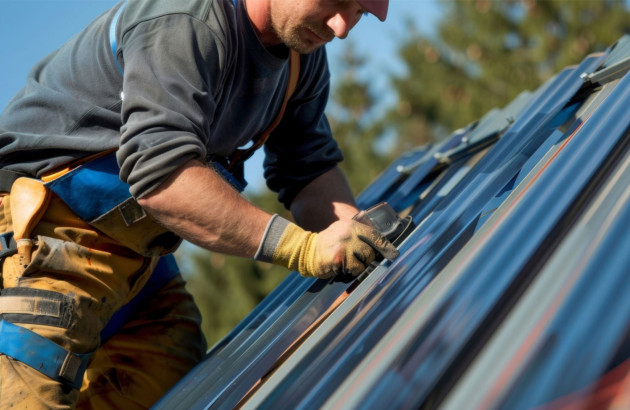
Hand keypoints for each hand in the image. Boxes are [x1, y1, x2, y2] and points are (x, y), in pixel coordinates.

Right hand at [271, 219, 398, 278]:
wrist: (306, 251)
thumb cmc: (328, 243)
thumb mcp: (341, 230)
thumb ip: (358, 232)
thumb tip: (381, 241)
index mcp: (352, 226)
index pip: (375, 236)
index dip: (386, 246)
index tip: (394, 254)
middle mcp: (349, 234)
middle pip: (371, 251)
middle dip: (368, 259)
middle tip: (359, 260)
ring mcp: (344, 246)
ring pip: (365, 261)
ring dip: (359, 266)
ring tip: (348, 263)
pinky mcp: (339, 259)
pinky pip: (355, 269)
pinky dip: (352, 271)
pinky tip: (343, 267)